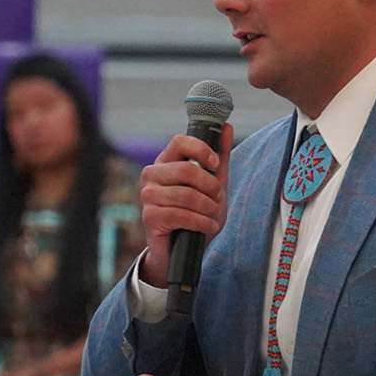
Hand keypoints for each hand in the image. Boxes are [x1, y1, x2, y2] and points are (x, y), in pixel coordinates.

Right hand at [137, 126, 232, 285]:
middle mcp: (152, 174)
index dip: (201, 150)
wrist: (182, 248)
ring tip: (213, 216)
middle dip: (210, 186)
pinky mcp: (150, 216)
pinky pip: (181, 215)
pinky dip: (202, 222)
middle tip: (217, 198)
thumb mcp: (213, 184)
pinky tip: (207, 227)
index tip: (215, 164)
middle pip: (186, 170)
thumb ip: (219, 157)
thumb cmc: (196, 212)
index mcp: (166, 161)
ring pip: (187, 195)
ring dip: (208, 208)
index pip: (179, 141)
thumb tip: (227, 127)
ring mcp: (148, 195)